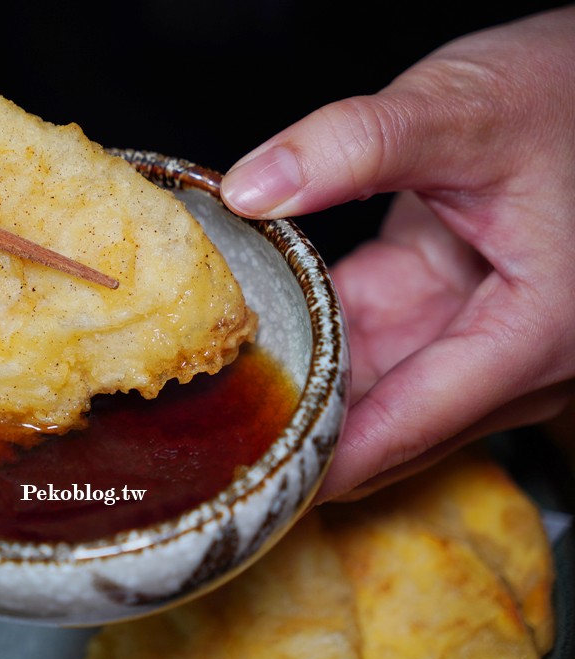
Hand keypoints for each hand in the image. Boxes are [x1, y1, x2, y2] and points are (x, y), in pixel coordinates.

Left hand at [220, 5, 574, 501]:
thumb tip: (252, 190)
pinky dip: (316, 334)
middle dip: (299, 426)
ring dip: (300, 379)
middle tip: (203, 430)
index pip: (405, 429)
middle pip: (385, 426)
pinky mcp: (444, 311)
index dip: (318, 461)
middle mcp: (511, 359)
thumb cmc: (565, 95)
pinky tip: (256, 322)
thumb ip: (355, 145)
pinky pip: (368, 344)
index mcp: (535, 337)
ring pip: (370, 389)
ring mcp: (474, 339)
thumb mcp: (463, 110)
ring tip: (211, 378)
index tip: (240, 479)